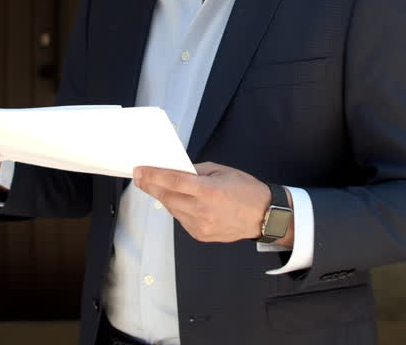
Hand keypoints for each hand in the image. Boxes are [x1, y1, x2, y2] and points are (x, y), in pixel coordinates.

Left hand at [134, 162, 291, 245]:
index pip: (173, 181)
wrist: (265, 216)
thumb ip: (197, 171)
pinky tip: (180, 200)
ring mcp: (200, 226)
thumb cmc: (246, 190)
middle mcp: (202, 211)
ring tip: (158, 186)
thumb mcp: (222, 171)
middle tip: (140, 177)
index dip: (153, 176)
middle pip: (167, 197)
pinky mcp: (200, 235)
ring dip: (164, 197)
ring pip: (172, 209)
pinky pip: (181, 219)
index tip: (139, 171)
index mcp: (209, 191)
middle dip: (151, 186)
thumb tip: (176, 170)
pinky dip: (178, 208)